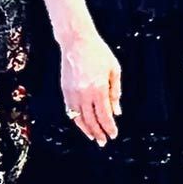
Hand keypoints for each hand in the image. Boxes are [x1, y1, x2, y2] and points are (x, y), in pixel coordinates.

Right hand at [59, 29, 121, 145]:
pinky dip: (76, 120)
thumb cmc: (98, 53)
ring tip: (93, 137)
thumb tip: (117, 111)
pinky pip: (71, 111)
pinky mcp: (65, 91)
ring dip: (87, 130)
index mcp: (98, 88)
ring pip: (79, 118)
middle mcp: (84, 93)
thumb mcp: (114, 69)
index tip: (113, 134)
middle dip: (98, 133)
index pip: (104, 115)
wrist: (77, 42)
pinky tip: (82, 124)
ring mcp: (72, 93)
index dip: (109, 127)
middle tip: (104, 141)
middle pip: (91, 120)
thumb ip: (115, 92)